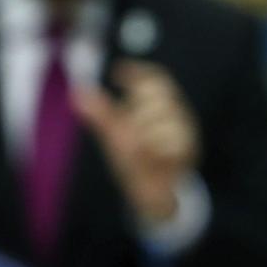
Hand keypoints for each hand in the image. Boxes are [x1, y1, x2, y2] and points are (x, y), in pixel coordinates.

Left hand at [74, 61, 199, 224]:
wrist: (150, 195)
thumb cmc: (136, 161)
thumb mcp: (115, 136)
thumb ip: (101, 115)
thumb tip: (77, 92)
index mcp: (160, 106)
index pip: (155, 78)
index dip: (140, 71)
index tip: (119, 72)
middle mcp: (176, 113)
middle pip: (160, 91)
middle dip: (138, 108)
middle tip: (128, 130)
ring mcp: (186, 131)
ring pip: (166, 115)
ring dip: (144, 131)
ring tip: (138, 148)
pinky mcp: (189, 150)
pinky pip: (172, 140)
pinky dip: (155, 148)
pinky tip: (149, 157)